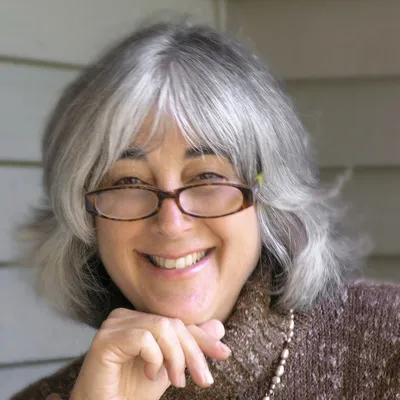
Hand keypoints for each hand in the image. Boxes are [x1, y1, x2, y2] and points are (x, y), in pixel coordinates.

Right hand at [70, 308, 230, 399]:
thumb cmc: (134, 391)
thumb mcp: (170, 367)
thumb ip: (189, 346)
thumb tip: (218, 326)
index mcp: (139, 319)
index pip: (176, 322)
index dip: (202, 337)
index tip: (224, 353)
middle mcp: (125, 316)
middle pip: (171, 323)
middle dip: (192, 352)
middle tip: (202, 380)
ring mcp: (114, 325)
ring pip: (161, 327)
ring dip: (176, 357)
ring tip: (176, 381)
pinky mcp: (105, 339)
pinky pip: (143, 338)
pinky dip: (154, 358)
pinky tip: (149, 375)